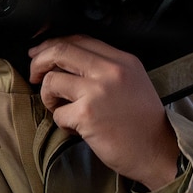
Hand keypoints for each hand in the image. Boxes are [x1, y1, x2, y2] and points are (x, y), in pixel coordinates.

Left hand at [30, 35, 181, 188]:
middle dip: (38, 62)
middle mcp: (110, 71)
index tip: (41, 53)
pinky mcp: (87, 115)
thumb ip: (107, 69)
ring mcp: (97, 92)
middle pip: (60, 51)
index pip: (80, 40)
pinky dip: (62, 123)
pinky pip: (57, 113)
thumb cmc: (144, 123)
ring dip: (48, 97)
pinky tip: (77, 129)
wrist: (158, 151)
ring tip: (62, 109)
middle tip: (34, 75)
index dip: (54, 44)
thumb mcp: (133, 83)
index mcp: (123, 61)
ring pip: (51, 80)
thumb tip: (67, 62)